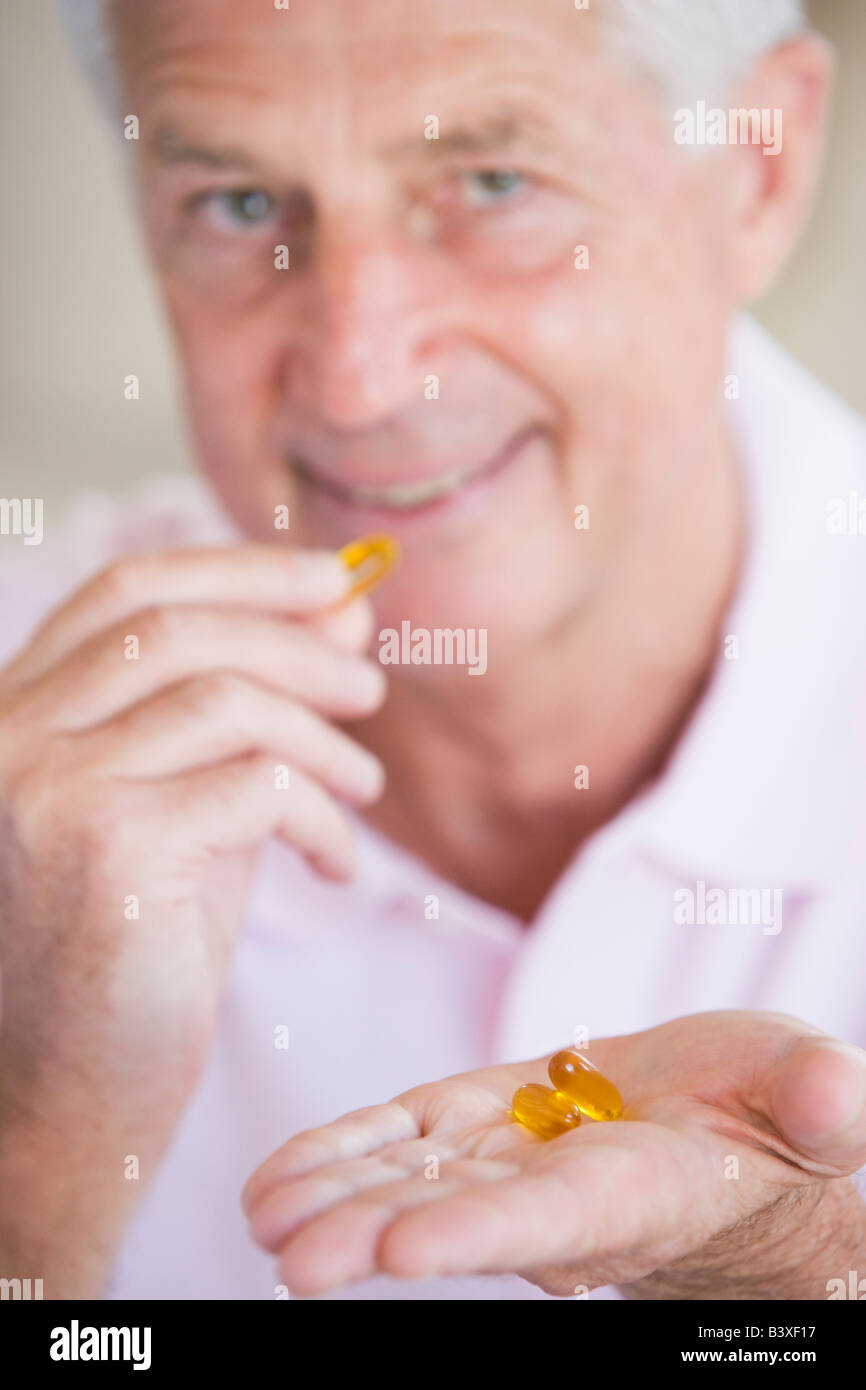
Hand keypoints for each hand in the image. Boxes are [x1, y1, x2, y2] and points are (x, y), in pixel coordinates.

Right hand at [0, 544, 384, 1293]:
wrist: (68, 1101)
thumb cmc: (131, 953)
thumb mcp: (194, 803)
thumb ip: (254, 708)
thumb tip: (346, 614)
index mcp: (17, 714)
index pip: (126, 591)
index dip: (240, 571)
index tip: (336, 582)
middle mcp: (10, 737)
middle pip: (179, 629)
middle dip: (297, 641)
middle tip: (369, 688)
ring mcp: (47, 788)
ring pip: (226, 699)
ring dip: (324, 737)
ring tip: (364, 785)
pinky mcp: (107, 847)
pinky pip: (259, 784)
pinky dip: (323, 812)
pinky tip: (335, 864)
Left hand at [243, 1011, 865, 1298]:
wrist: (729, 1118)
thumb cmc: (784, 1114)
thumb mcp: (814, 1092)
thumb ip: (819, 1095)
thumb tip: (831, 1096)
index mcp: (641, 1188)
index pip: (555, 1218)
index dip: (482, 1232)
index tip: (405, 1252)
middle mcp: (561, 1191)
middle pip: (458, 1215)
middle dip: (374, 1236)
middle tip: (289, 1257)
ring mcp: (512, 1155)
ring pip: (414, 1178)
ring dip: (337, 1195)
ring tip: (262, 1214)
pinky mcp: (486, 1116)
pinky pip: (407, 1136)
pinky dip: (348, 1150)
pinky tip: (283, 1175)